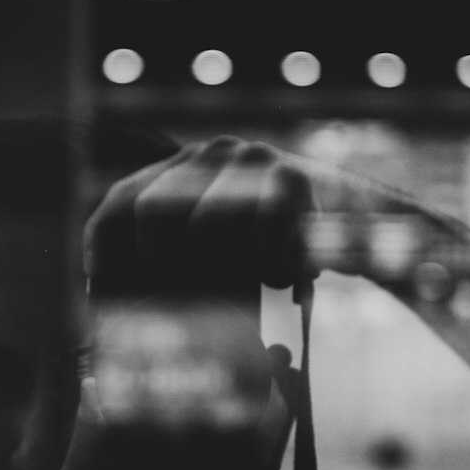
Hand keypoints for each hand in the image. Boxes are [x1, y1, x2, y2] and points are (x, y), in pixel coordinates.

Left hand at [84, 136, 375, 297]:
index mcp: (182, 169)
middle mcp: (210, 154)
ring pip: (204, 228)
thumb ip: (174, 259)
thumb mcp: (218, 247)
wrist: (365, 222)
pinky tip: (284, 277)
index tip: (105, 292)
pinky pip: (259, 234)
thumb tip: (116, 314)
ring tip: (247, 287)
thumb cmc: (276, 248)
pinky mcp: (292, 178)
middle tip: (178, 302)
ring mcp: (251, 160)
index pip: (120, 201)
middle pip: (150, 211)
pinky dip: (266, 268)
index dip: (104, 249)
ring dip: (220, 274)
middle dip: (156, 268)